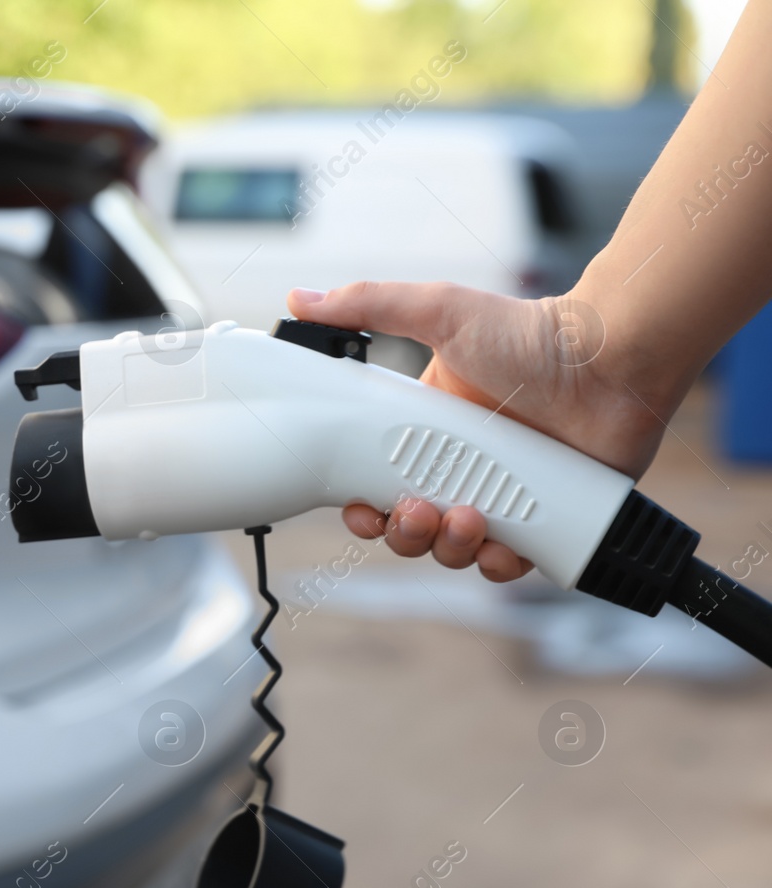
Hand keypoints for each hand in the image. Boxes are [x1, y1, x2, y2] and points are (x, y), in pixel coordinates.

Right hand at [285, 282, 666, 582]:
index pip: (376, 485)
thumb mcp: (440, 312)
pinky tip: (502, 545)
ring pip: (453, 551)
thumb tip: (300, 297)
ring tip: (468, 518)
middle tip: (419, 510)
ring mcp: (502, 497)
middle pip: (409, 528)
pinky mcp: (545, 521)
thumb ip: (368, 304)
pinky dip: (499, 565)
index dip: (363, 508)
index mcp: (426, 432)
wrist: (613, 359)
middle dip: (404, 533)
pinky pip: (509, 564)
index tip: (361, 509)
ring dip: (448, 548)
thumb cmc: (533, 334)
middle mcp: (460, 468)